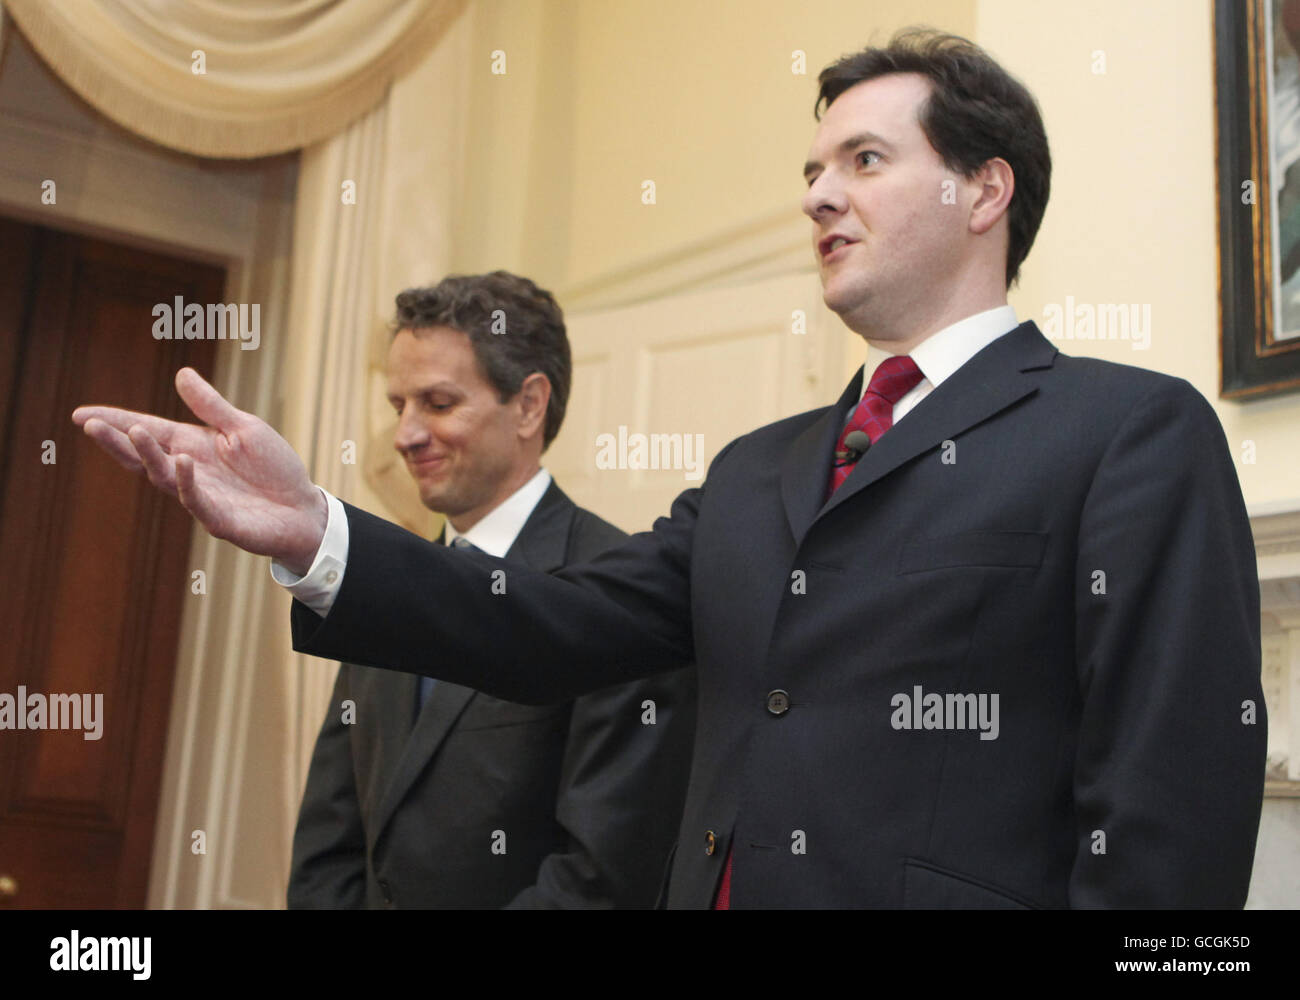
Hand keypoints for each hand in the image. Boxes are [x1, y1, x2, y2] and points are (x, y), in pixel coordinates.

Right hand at [72, 368, 327, 574]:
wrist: (304, 510)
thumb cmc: (274, 470)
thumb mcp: (245, 428)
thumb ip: (211, 406)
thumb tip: (181, 374)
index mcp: (193, 446)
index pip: (149, 431)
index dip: (117, 422)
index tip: (82, 414)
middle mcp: (190, 471)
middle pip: (145, 455)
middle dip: (117, 440)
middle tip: (89, 424)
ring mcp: (202, 497)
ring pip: (165, 476)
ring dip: (148, 455)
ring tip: (132, 432)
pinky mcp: (220, 520)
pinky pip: (198, 501)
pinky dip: (187, 482)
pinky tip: (182, 461)